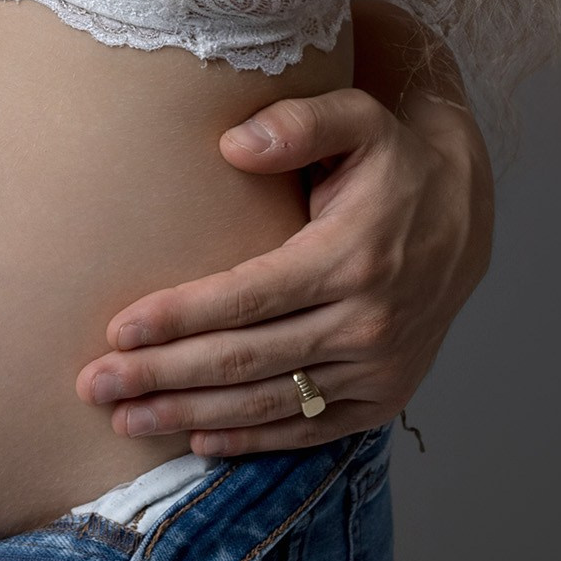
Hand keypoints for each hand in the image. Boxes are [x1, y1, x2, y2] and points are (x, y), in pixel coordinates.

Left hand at [77, 86, 493, 453]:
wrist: (465, 213)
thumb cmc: (392, 161)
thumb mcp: (357, 119)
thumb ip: (298, 123)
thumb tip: (233, 144)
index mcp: (349, 258)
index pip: (246, 297)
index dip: (178, 317)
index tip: (116, 330)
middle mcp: (366, 323)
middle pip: (244, 359)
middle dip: (162, 375)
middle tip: (95, 385)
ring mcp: (379, 368)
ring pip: (269, 401)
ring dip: (192, 415)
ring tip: (126, 419)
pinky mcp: (385, 396)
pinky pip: (310, 428)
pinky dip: (253, 438)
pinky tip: (198, 440)